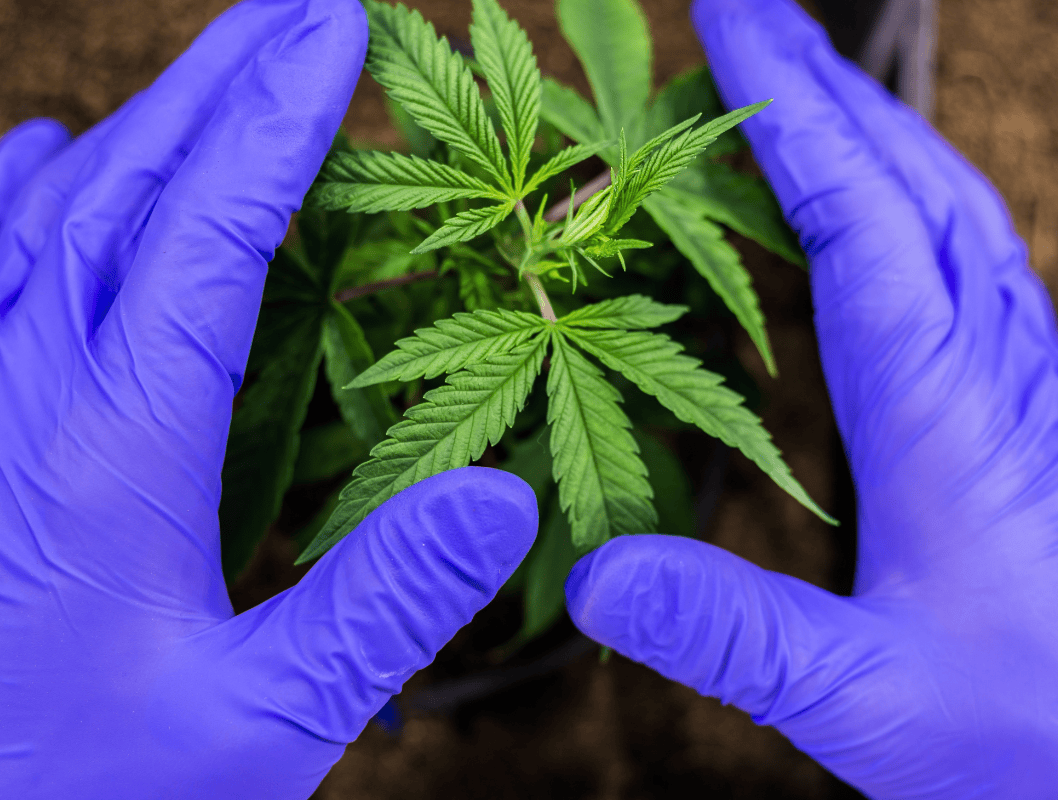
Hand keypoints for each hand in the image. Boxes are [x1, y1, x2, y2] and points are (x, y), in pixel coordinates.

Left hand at [0, 2, 534, 796]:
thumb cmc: (92, 794)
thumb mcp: (267, 723)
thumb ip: (386, 604)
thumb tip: (505, 497)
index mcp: (107, 452)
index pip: (206, 236)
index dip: (279, 125)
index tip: (339, 34)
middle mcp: (17, 398)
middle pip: (122, 190)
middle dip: (219, 85)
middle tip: (299, 10)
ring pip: (42, 218)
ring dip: (137, 126)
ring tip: (219, 67)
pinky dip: (18, 197)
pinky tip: (42, 163)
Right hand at [563, 1, 1057, 796]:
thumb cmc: (1033, 733)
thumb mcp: (857, 696)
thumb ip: (725, 632)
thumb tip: (590, 576)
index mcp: (942, 410)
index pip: (857, 214)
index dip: (789, 110)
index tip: (732, 16)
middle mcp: (989, 368)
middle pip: (911, 180)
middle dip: (825, 83)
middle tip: (748, 11)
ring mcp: (1019, 381)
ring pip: (952, 208)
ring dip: (877, 127)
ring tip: (806, 78)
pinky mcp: (1027, 410)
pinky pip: (971, 262)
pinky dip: (915, 197)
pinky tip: (889, 204)